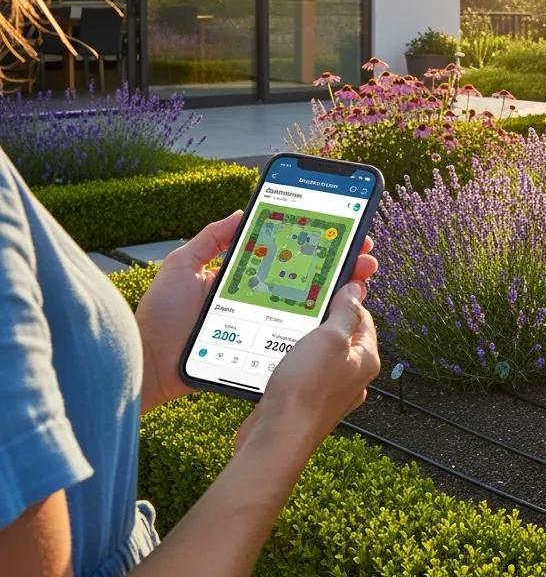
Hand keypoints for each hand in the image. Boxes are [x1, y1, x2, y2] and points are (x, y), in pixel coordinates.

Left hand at [135, 211, 378, 413]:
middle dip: (342, 264)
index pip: (287, 258)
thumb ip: (210, 239)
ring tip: (362, 275)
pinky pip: (299, 337)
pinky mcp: (264, 350)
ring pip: (313, 308)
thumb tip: (239, 212)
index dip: (315, 245)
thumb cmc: (160, 318)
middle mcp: (260, 301)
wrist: (150, 363)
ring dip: (342, 291)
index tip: (342, 231)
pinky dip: (324, 325)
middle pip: (310, 280)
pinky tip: (341, 310)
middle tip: (364, 252)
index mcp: (244, 279)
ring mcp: (265, 326)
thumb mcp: (182, 265)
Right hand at [234, 281, 379, 454]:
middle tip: (301, 309)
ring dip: (303, 341)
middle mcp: (352, 377)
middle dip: (321, 320)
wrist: (277, 438)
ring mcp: (330, 392)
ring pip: (320, 354)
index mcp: (366, 360)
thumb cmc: (306, 389)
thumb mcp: (329, 338)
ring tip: (286, 332)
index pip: (362, 317)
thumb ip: (345, 313)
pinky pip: (304, 372)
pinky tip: (277, 358)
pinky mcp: (307, 402)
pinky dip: (292, 361)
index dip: (344, 299)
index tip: (324, 287)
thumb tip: (356, 290)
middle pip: (341, 335)